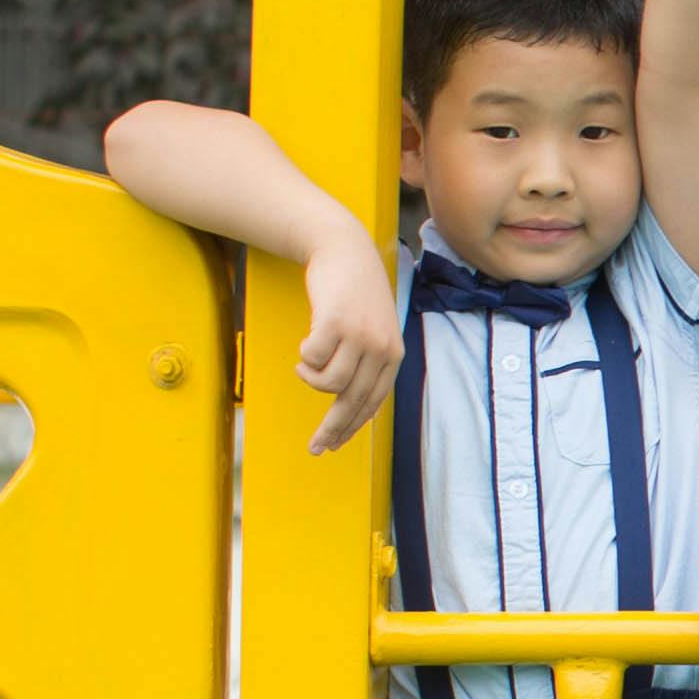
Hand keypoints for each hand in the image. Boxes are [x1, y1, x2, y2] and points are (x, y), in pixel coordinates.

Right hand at [292, 226, 401, 456]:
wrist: (343, 251)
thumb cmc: (353, 295)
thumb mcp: (372, 330)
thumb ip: (367, 363)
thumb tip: (353, 406)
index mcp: (393, 355)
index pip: (373, 403)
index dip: (352, 428)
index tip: (334, 446)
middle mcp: (381, 348)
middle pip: (352, 401)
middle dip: (331, 429)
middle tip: (314, 447)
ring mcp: (360, 335)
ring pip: (330, 383)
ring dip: (312, 378)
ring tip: (306, 363)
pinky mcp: (336, 322)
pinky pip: (313, 358)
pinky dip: (305, 356)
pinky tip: (306, 342)